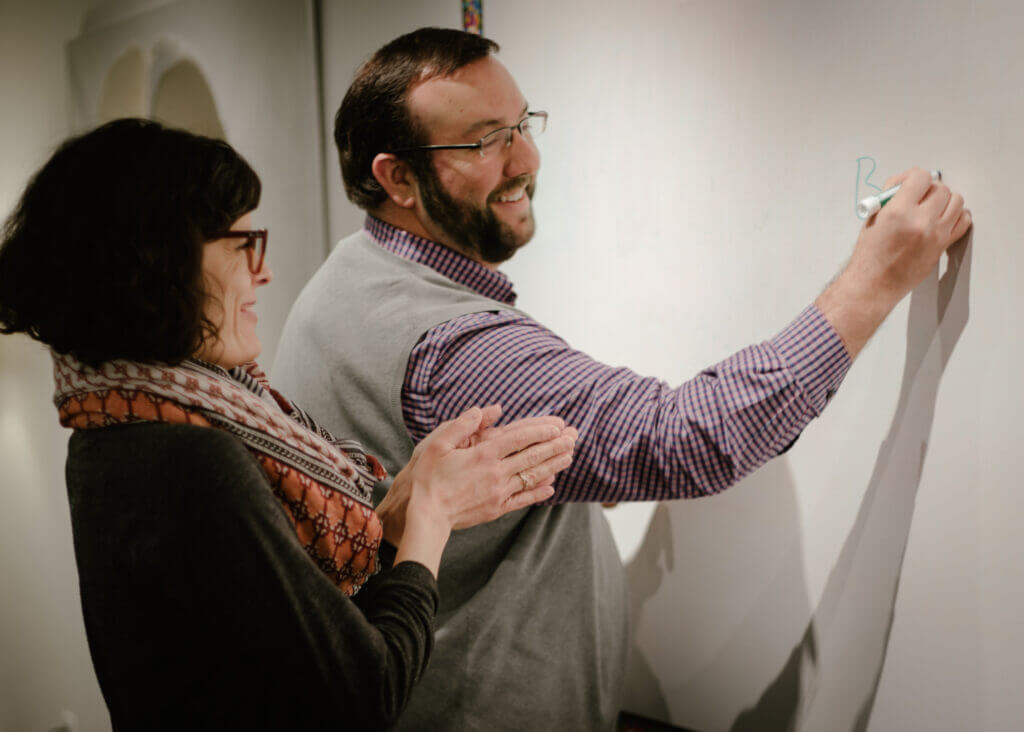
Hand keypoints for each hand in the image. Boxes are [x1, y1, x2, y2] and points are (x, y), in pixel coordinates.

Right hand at [376, 406, 576, 574]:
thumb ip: (464, 424)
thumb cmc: (428, 477)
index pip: (520, 438)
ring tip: (570, 456)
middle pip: (533, 456)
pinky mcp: (496, 509)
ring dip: (553, 465)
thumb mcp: (438, 443)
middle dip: (556, 445)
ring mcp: (498, 493)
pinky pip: (523, 500)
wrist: (425, 515)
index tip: (558, 425)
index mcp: (483, 455)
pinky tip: (552, 487)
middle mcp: (496, 474)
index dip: (541, 430)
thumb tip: (488, 410)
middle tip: (574, 436)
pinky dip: (539, 493)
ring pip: (532, 477)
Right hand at [817, 167, 971, 357]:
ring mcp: (935, 235)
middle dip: (929, 189)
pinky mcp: (942, 246)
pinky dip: (957, 215)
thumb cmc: (869, 257)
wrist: (874, 285)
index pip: (920, 177)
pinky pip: (963, 221)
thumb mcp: (872, 221)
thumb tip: (904, 186)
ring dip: (945, 199)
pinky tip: (943, 218)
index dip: (913, 176)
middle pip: (941, 188)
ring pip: (956, 201)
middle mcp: (920, 221)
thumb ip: (891, 200)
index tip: (908, 183)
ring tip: (932, 206)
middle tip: (918, 196)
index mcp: (898, 212)